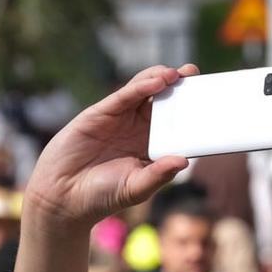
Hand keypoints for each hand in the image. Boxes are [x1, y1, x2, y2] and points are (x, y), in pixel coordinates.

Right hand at [23, 64, 197, 230]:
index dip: (190, 111)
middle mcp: (138, 129)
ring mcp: (120, 119)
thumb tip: (184, 161)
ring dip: (162, 79)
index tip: (208, 101)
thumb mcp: (136, 188)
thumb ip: (159, 175)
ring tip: (179, 74)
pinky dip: (141, 86)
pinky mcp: (101, 113)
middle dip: (180, 87)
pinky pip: (124, 95)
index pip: (176, 123)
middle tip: (197, 76)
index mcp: (151, 146)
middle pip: (163, 101)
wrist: (63, 197)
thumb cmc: (101, 196)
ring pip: (145, 91)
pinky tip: (157, 81)